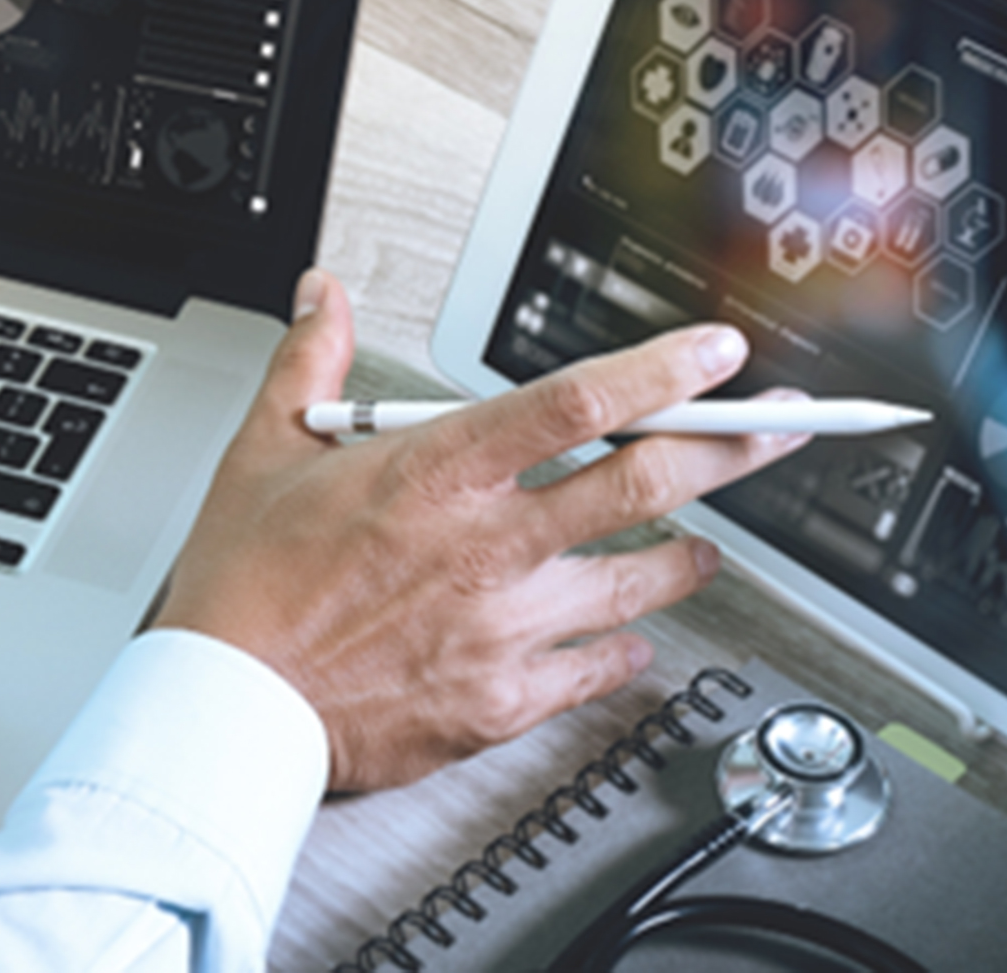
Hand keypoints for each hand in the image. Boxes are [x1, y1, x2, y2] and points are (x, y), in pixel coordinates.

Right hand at [153, 269, 808, 791]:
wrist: (229, 708)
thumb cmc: (243, 591)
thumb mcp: (262, 452)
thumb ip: (312, 363)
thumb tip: (329, 298)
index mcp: (435, 476)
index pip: (575, 404)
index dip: (660, 373)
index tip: (715, 354)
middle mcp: (485, 548)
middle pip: (641, 484)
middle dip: (729, 449)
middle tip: (778, 428)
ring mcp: (503, 628)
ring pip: (637, 581)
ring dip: (686, 558)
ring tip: (708, 545)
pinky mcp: (502, 700)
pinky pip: (595, 669)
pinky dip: (624, 650)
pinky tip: (631, 640)